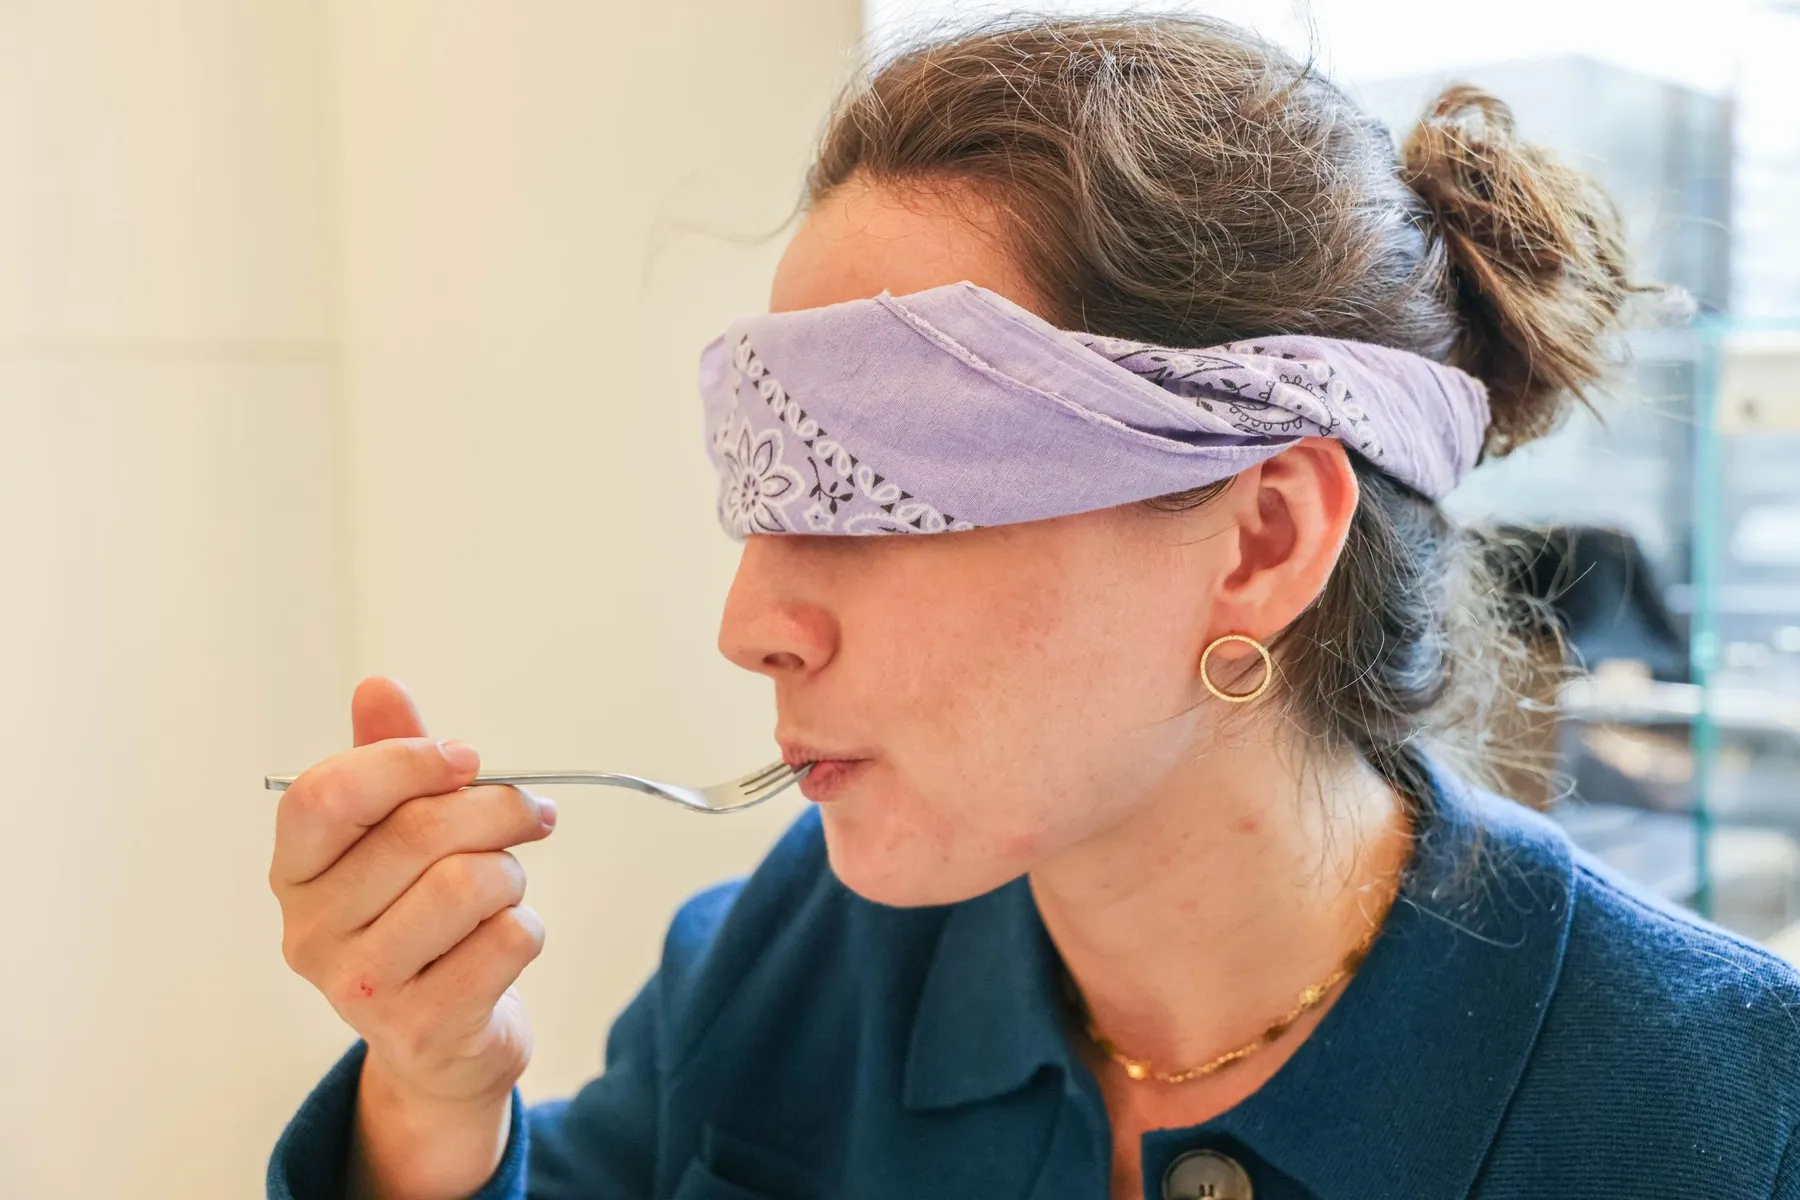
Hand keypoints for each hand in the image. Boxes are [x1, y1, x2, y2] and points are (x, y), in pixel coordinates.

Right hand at [270, 676, 555, 1197]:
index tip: (465, 759)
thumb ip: (388, 759)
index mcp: (294, 871)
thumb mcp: (396, 835)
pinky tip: (503, 944)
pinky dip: (527, 928)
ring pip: (470, 884)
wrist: (441, 1045)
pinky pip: (507, 939)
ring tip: (503, 889)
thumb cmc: (421, 920)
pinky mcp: (422, 1028)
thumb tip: (378, 687)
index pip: (326, 794)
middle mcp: (310, 932)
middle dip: (495, 810)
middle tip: (528, 816)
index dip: (406, 762)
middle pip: (419, 832)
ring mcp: (360, 988)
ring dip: (511, 874)